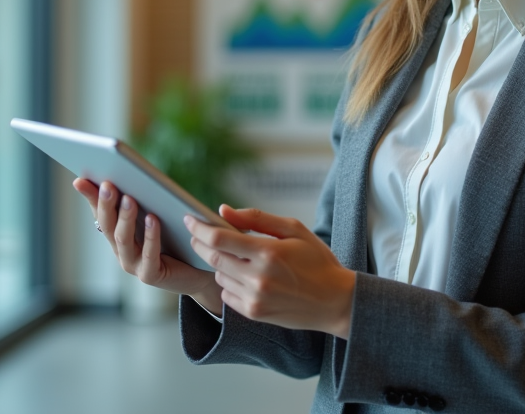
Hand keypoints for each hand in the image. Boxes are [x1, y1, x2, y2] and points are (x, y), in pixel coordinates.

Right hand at [73, 178, 222, 313]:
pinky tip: (153, 219)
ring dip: (125, 218)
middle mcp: (121, 251)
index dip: (90, 197)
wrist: (199, 269)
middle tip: (108, 184)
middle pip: (108, 226)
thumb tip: (126, 173)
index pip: (100, 213)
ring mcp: (134, 265)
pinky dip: (150, 237)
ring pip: (123, 240)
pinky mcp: (151, 275)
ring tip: (129, 198)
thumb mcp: (156, 215)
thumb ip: (139, 200)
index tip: (80, 179)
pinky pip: (149, 256)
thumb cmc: (177, 239)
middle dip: (106, 204)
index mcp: (119, 236)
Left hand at [185, 205, 355, 338]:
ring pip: (218, 276)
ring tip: (235, 257)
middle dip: (201, 243)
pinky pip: (226, 294)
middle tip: (199, 234)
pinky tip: (244, 276)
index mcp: (268, 252)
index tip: (189, 219)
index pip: (220, 238)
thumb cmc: (317, 260)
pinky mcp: (254, 313)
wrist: (335, 301)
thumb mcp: (294, 229)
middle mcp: (258, 277)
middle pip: (213, 257)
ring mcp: (255, 298)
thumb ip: (256, 218)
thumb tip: (223, 210)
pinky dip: (228, 283)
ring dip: (219, 264)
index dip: (199, 228)